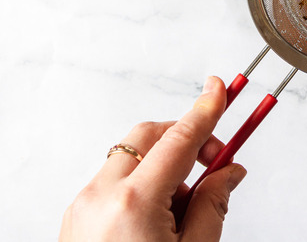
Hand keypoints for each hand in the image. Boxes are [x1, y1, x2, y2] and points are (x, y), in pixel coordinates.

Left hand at [59, 76, 246, 241]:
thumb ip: (213, 204)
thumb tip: (230, 170)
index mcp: (134, 205)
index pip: (178, 140)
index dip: (205, 110)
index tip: (221, 89)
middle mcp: (101, 197)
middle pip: (147, 136)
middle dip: (184, 136)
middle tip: (215, 158)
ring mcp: (83, 206)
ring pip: (131, 159)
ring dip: (165, 166)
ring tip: (187, 207)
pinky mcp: (76, 218)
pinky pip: (115, 182)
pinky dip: (144, 184)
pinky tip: (162, 218)